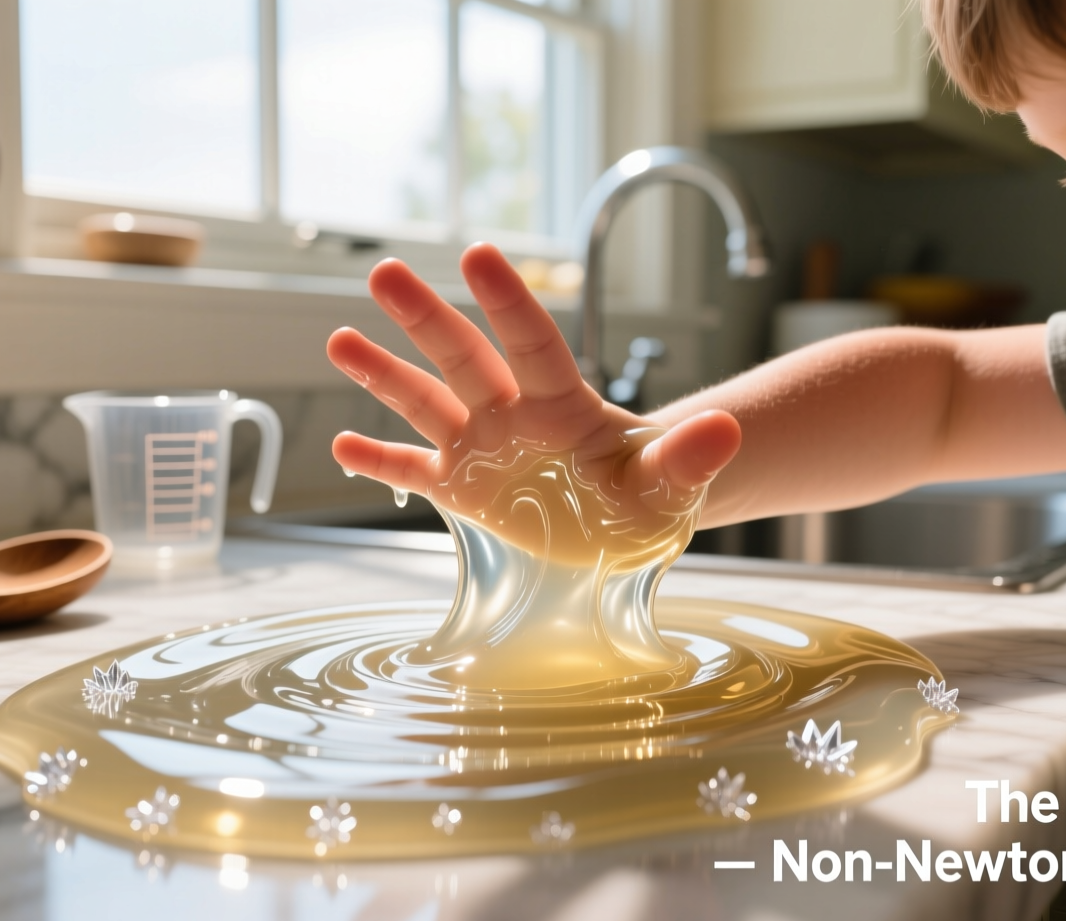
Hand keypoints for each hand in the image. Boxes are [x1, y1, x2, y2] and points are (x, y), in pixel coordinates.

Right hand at [327, 243, 740, 547]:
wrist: (624, 521)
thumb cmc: (647, 495)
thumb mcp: (669, 486)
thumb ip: (688, 458)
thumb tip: (728, 430)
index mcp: (563, 405)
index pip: (533, 345)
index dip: (508, 303)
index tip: (479, 255)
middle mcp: (512, 413)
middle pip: (464, 357)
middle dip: (425, 317)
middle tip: (386, 271)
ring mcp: (481, 446)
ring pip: (425, 402)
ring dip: (383, 373)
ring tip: (338, 339)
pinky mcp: (461, 487)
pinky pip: (411, 472)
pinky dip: (378, 460)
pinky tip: (341, 443)